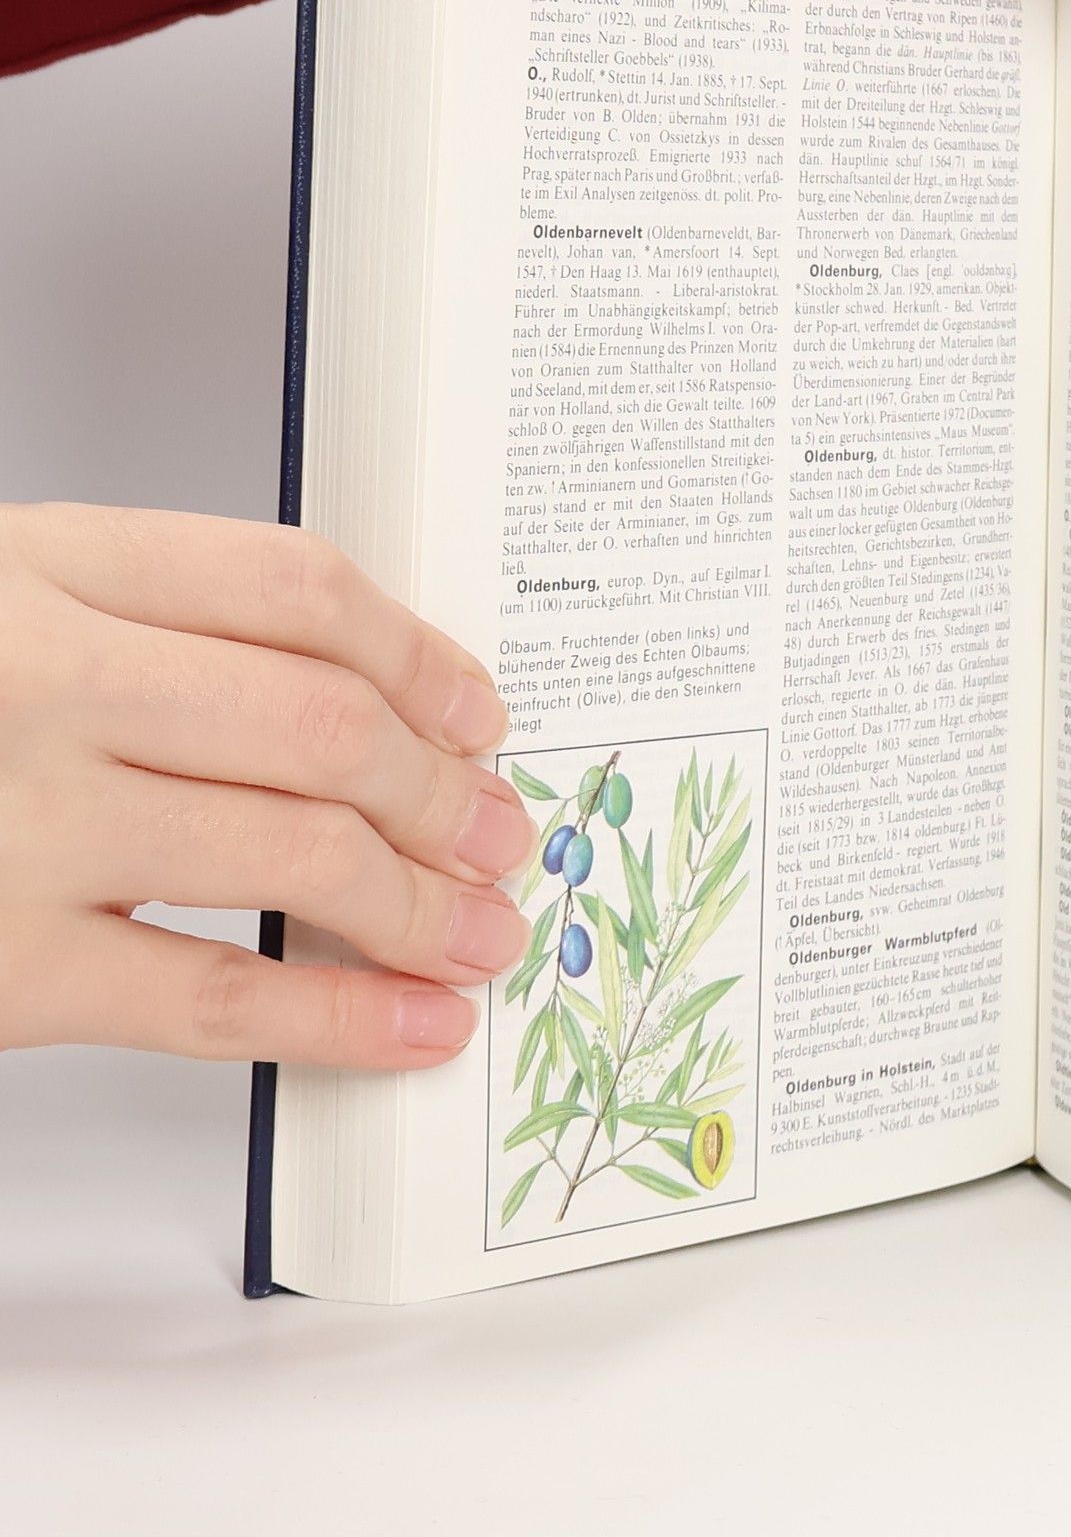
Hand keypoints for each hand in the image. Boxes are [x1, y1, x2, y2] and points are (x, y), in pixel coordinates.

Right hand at [0, 505, 532, 1066]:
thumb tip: (373, 704)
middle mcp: (39, 677)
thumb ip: (156, 627)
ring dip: (422, 901)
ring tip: (482, 928)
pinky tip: (413, 1024)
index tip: (477, 711)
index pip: (291, 586)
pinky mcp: (4, 967)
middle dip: (442, 790)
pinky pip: (215, 995)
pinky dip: (341, 1017)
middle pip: (318, 720)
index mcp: (43, 563)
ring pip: (293, 851)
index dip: (419, 652)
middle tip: (502, 832)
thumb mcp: (7, 608)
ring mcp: (20, 822)